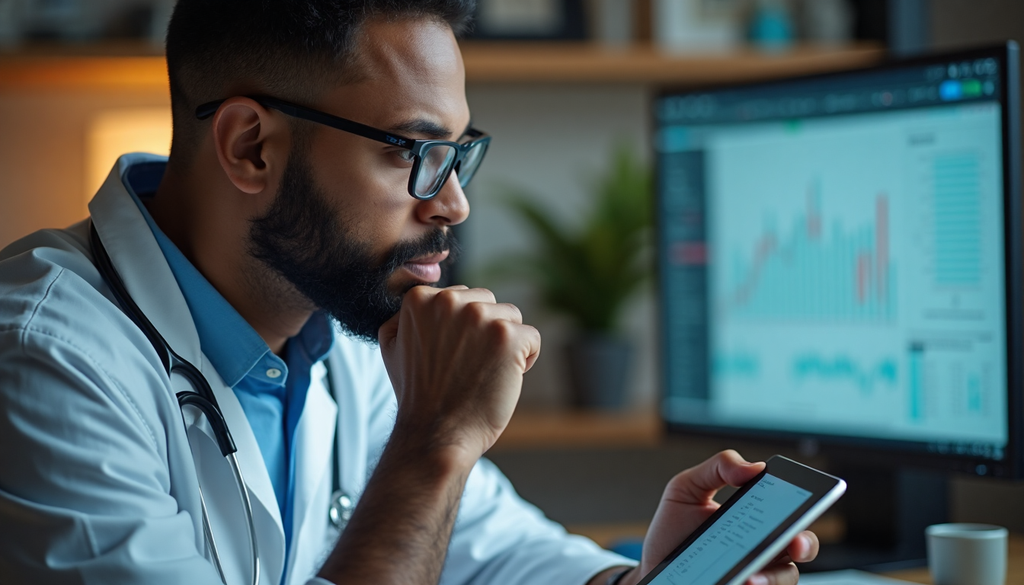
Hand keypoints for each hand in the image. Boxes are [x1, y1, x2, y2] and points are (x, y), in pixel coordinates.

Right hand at [378, 285, 540, 466]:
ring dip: (505, 344)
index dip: (463, 330)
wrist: (435, 434)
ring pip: (511, 317)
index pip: (462, 296)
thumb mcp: (392, 348)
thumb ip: (404, 316)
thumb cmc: (418, 396)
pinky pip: (532, 337)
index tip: (451, 356)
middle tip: (468, 366)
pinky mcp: (507, 336)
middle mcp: (448, 301)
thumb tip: (424, 297)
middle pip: (488, 302)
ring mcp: (479, 317)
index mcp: (420, 299)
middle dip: (486, 332)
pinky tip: (503, 378)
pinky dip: (525, 359)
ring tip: (485, 372)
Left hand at [627, 450, 818, 584]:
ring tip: (751, 577)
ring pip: (784, 577)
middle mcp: (763, 548)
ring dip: (773, 577)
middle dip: (804, 543)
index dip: (805, 506)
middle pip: (801, 546)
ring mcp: (755, 573)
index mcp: (756, 518)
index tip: (801, 503)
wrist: (652, 566)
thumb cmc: (672, 528)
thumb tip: (754, 466)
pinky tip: (739, 583)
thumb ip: (717, 468)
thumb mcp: (686, 488)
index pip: (791, 511)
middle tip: (794, 543)